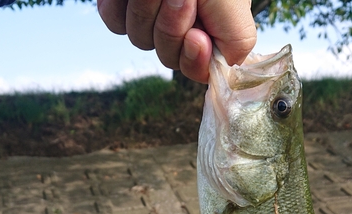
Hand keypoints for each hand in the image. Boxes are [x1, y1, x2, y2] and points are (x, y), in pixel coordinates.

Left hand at [97, 0, 256, 82]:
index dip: (192, 58)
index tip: (196, 37)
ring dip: (150, 10)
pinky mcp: (121, 4)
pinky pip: (114, 21)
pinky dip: (122, 6)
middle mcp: (177, 30)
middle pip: (166, 55)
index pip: (194, 69)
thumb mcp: (236, 12)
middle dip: (172, 27)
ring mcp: (148, 17)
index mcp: (205, 36)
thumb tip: (218, 69)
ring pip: (140, 38)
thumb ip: (236, 46)